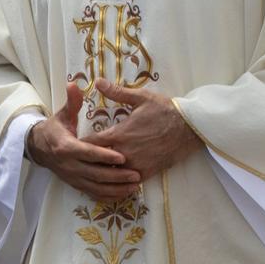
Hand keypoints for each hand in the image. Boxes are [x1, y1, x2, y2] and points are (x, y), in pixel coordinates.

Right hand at [26, 82, 143, 200]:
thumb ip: (71, 101)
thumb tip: (73, 84)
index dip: (104, 156)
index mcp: (65, 146)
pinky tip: (124, 194)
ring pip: (95, 186)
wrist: (38, 148)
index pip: (87, 153)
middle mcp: (68, 165)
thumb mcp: (62, 114)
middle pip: (94, 173)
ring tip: (135, 185)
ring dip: (115, 188)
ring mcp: (72, 177)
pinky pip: (92, 193)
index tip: (122, 156)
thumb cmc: (55, 128)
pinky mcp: (75, 184)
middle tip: (136, 173)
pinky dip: (108, 195)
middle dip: (116, 175)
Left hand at [86, 80, 202, 180]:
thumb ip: (117, 92)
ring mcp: (135, 165)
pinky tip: (114, 178)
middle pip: (96, 161)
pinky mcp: (146, 172)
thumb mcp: (142, 97)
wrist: (190, 128)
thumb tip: (97, 82)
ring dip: (103, 171)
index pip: (90, 143)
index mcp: (119, 134)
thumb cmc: (165, 111)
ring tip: (94, 170)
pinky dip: (118, 180)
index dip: (80, 144)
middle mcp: (123, 152)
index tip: (74, 143)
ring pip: (110, 174)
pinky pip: (126, 181)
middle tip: (80, 159)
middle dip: (88, 159)